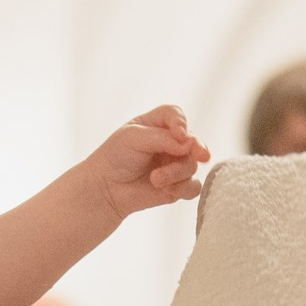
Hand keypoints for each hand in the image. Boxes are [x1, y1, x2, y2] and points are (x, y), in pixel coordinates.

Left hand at [87, 106, 209, 219]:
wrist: (105, 189)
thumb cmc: (115, 157)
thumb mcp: (134, 138)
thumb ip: (163, 138)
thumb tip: (188, 144)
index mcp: (157, 124)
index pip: (176, 115)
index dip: (181, 122)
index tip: (179, 134)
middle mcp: (170, 143)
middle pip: (193, 141)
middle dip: (197, 148)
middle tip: (200, 155)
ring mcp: (174, 164)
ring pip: (192, 165)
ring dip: (176, 172)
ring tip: (155, 179)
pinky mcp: (177, 186)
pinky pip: (193, 187)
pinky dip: (183, 188)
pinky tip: (166, 189)